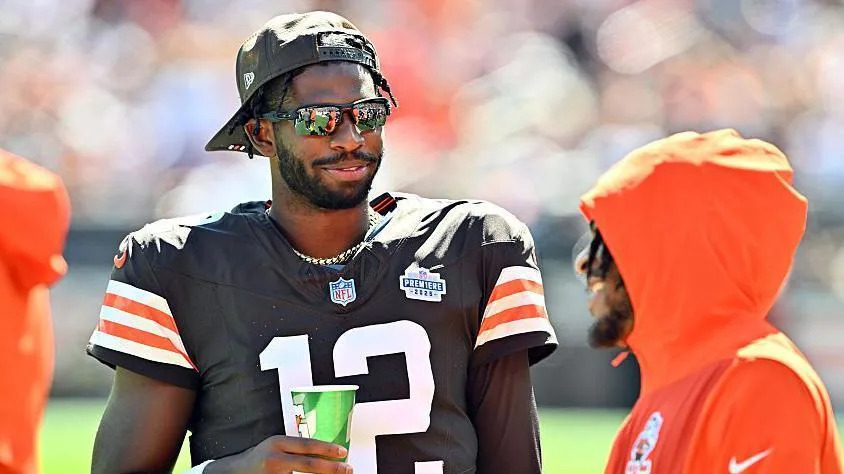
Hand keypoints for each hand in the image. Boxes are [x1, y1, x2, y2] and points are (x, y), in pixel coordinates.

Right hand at [204, 435, 351, 473]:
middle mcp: (274, 458)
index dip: (327, 448)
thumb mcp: (277, 447)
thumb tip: (324, 454)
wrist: (234, 472)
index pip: (306, 445)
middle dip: (330, 468)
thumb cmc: (259, 459)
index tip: (342, 452)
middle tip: (346, 469)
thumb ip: (296, 449)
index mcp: (277, 443)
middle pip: (308, 464)